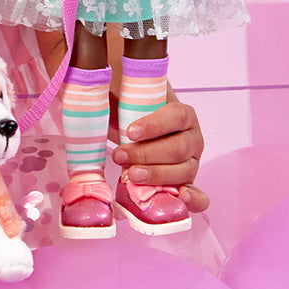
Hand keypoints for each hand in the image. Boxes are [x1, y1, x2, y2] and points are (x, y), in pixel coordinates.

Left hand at [110, 97, 208, 212]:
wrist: (141, 132)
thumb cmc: (133, 114)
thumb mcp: (126, 98)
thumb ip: (114, 92)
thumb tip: (88, 88)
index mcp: (183, 114)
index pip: (175, 116)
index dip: (154, 125)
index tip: (129, 131)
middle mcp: (193, 138)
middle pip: (177, 148)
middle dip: (146, 154)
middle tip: (119, 155)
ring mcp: (192, 162)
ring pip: (183, 172)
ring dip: (156, 176)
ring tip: (130, 175)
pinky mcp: (188, 183)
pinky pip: (200, 197)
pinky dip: (193, 200)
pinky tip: (179, 197)